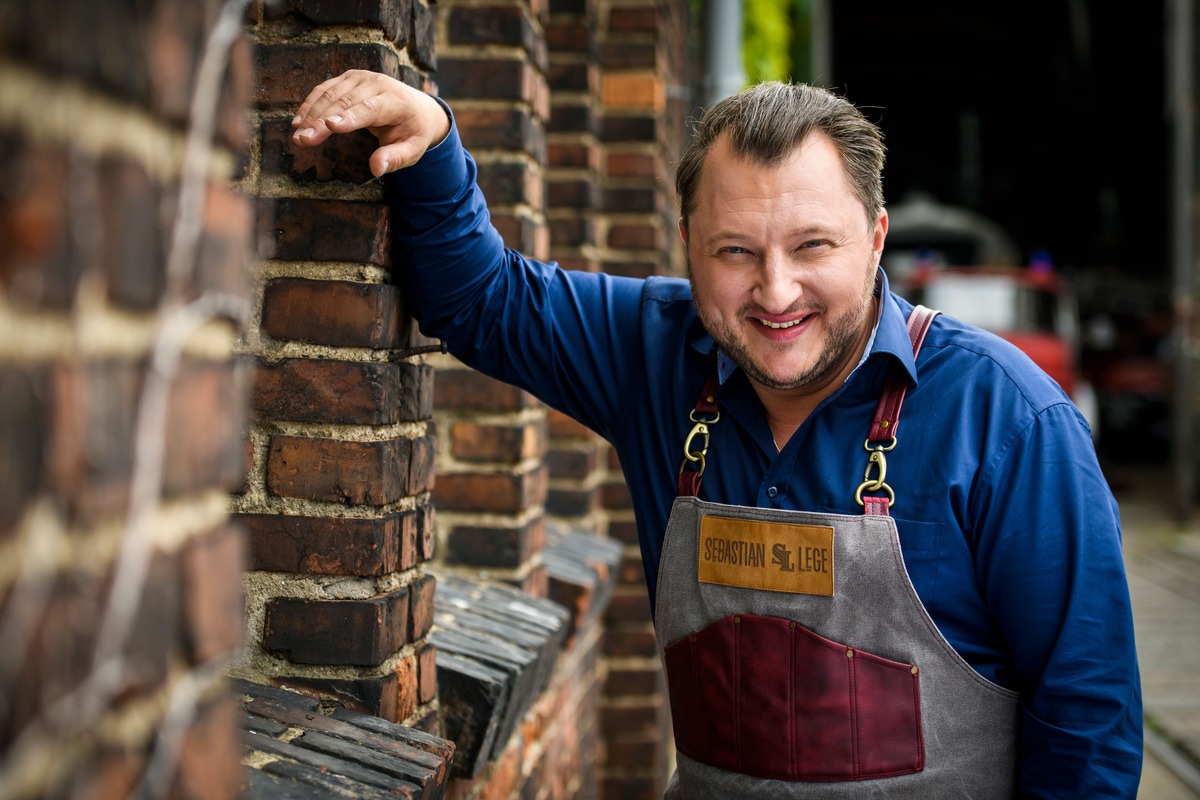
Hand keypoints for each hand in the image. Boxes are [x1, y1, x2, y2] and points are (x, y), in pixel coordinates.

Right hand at [291, 70, 451, 176]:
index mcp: (397, 101)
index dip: (350, 117)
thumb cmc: (413, 133)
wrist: (418, 108)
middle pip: (345, 102)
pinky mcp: (348, 78)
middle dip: (321, 121)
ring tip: (298, 136)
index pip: (371, 108)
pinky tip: (298, 122)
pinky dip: (310, 105)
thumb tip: (377, 169)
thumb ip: (396, 159)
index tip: (330, 126)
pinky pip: (324, 89)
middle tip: (303, 140)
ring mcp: (361, 78)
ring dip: (311, 115)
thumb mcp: (413, 150)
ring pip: (331, 94)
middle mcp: (378, 83)